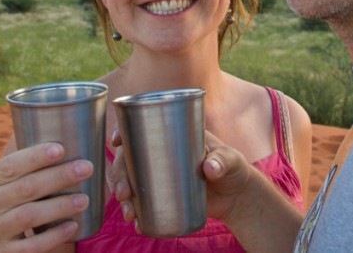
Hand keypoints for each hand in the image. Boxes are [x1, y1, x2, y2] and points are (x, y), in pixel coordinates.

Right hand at [0, 142, 92, 252]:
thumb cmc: (8, 204)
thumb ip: (26, 164)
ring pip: (29, 216)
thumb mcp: (5, 184)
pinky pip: (32, 246)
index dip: (35, 157)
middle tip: (86, 168)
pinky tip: (72, 226)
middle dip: (58, 176)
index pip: (10, 165)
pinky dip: (54, 236)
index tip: (61, 148)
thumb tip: (69, 126)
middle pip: (26, 188)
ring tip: (84, 199)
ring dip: (60, 206)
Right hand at [107, 128, 257, 226]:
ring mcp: (161, 176)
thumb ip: (222, 161)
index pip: (143, 128)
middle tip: (124, 193)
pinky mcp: (165, 196)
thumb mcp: (230, 160)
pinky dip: (137, 212)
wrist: (236, 196)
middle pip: (130, 159)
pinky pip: (143, 201)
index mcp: (174, 136)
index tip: (116, 142)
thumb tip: (210, 168)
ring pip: (132, 181)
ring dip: (124, 196)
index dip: (124, 132)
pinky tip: (136, 223)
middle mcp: (161, 154)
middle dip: (120, 175)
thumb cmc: (233, 168)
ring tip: (130, 214)